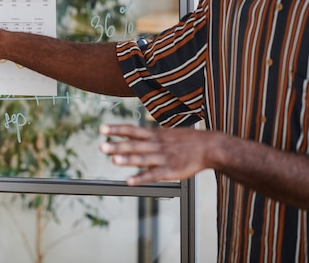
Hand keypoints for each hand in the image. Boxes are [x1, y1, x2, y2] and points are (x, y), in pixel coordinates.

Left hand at [99, 124, 214, 184]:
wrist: (209, 147)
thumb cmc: (186, 141)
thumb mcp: (166, 133)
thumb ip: (149, 135)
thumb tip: (132, 134)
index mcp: (155, 135)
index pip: (132, 130)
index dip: (116, 129)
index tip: (102, 129)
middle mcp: (156, 145)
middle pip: (134, 144)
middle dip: (117, 145)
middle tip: (101, 146)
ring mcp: (163, 158)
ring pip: (142, 159)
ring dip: (127, 160)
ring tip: (113, 160)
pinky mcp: (170, 171)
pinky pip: (153, 175)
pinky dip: (141, 178)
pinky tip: (129, 181)